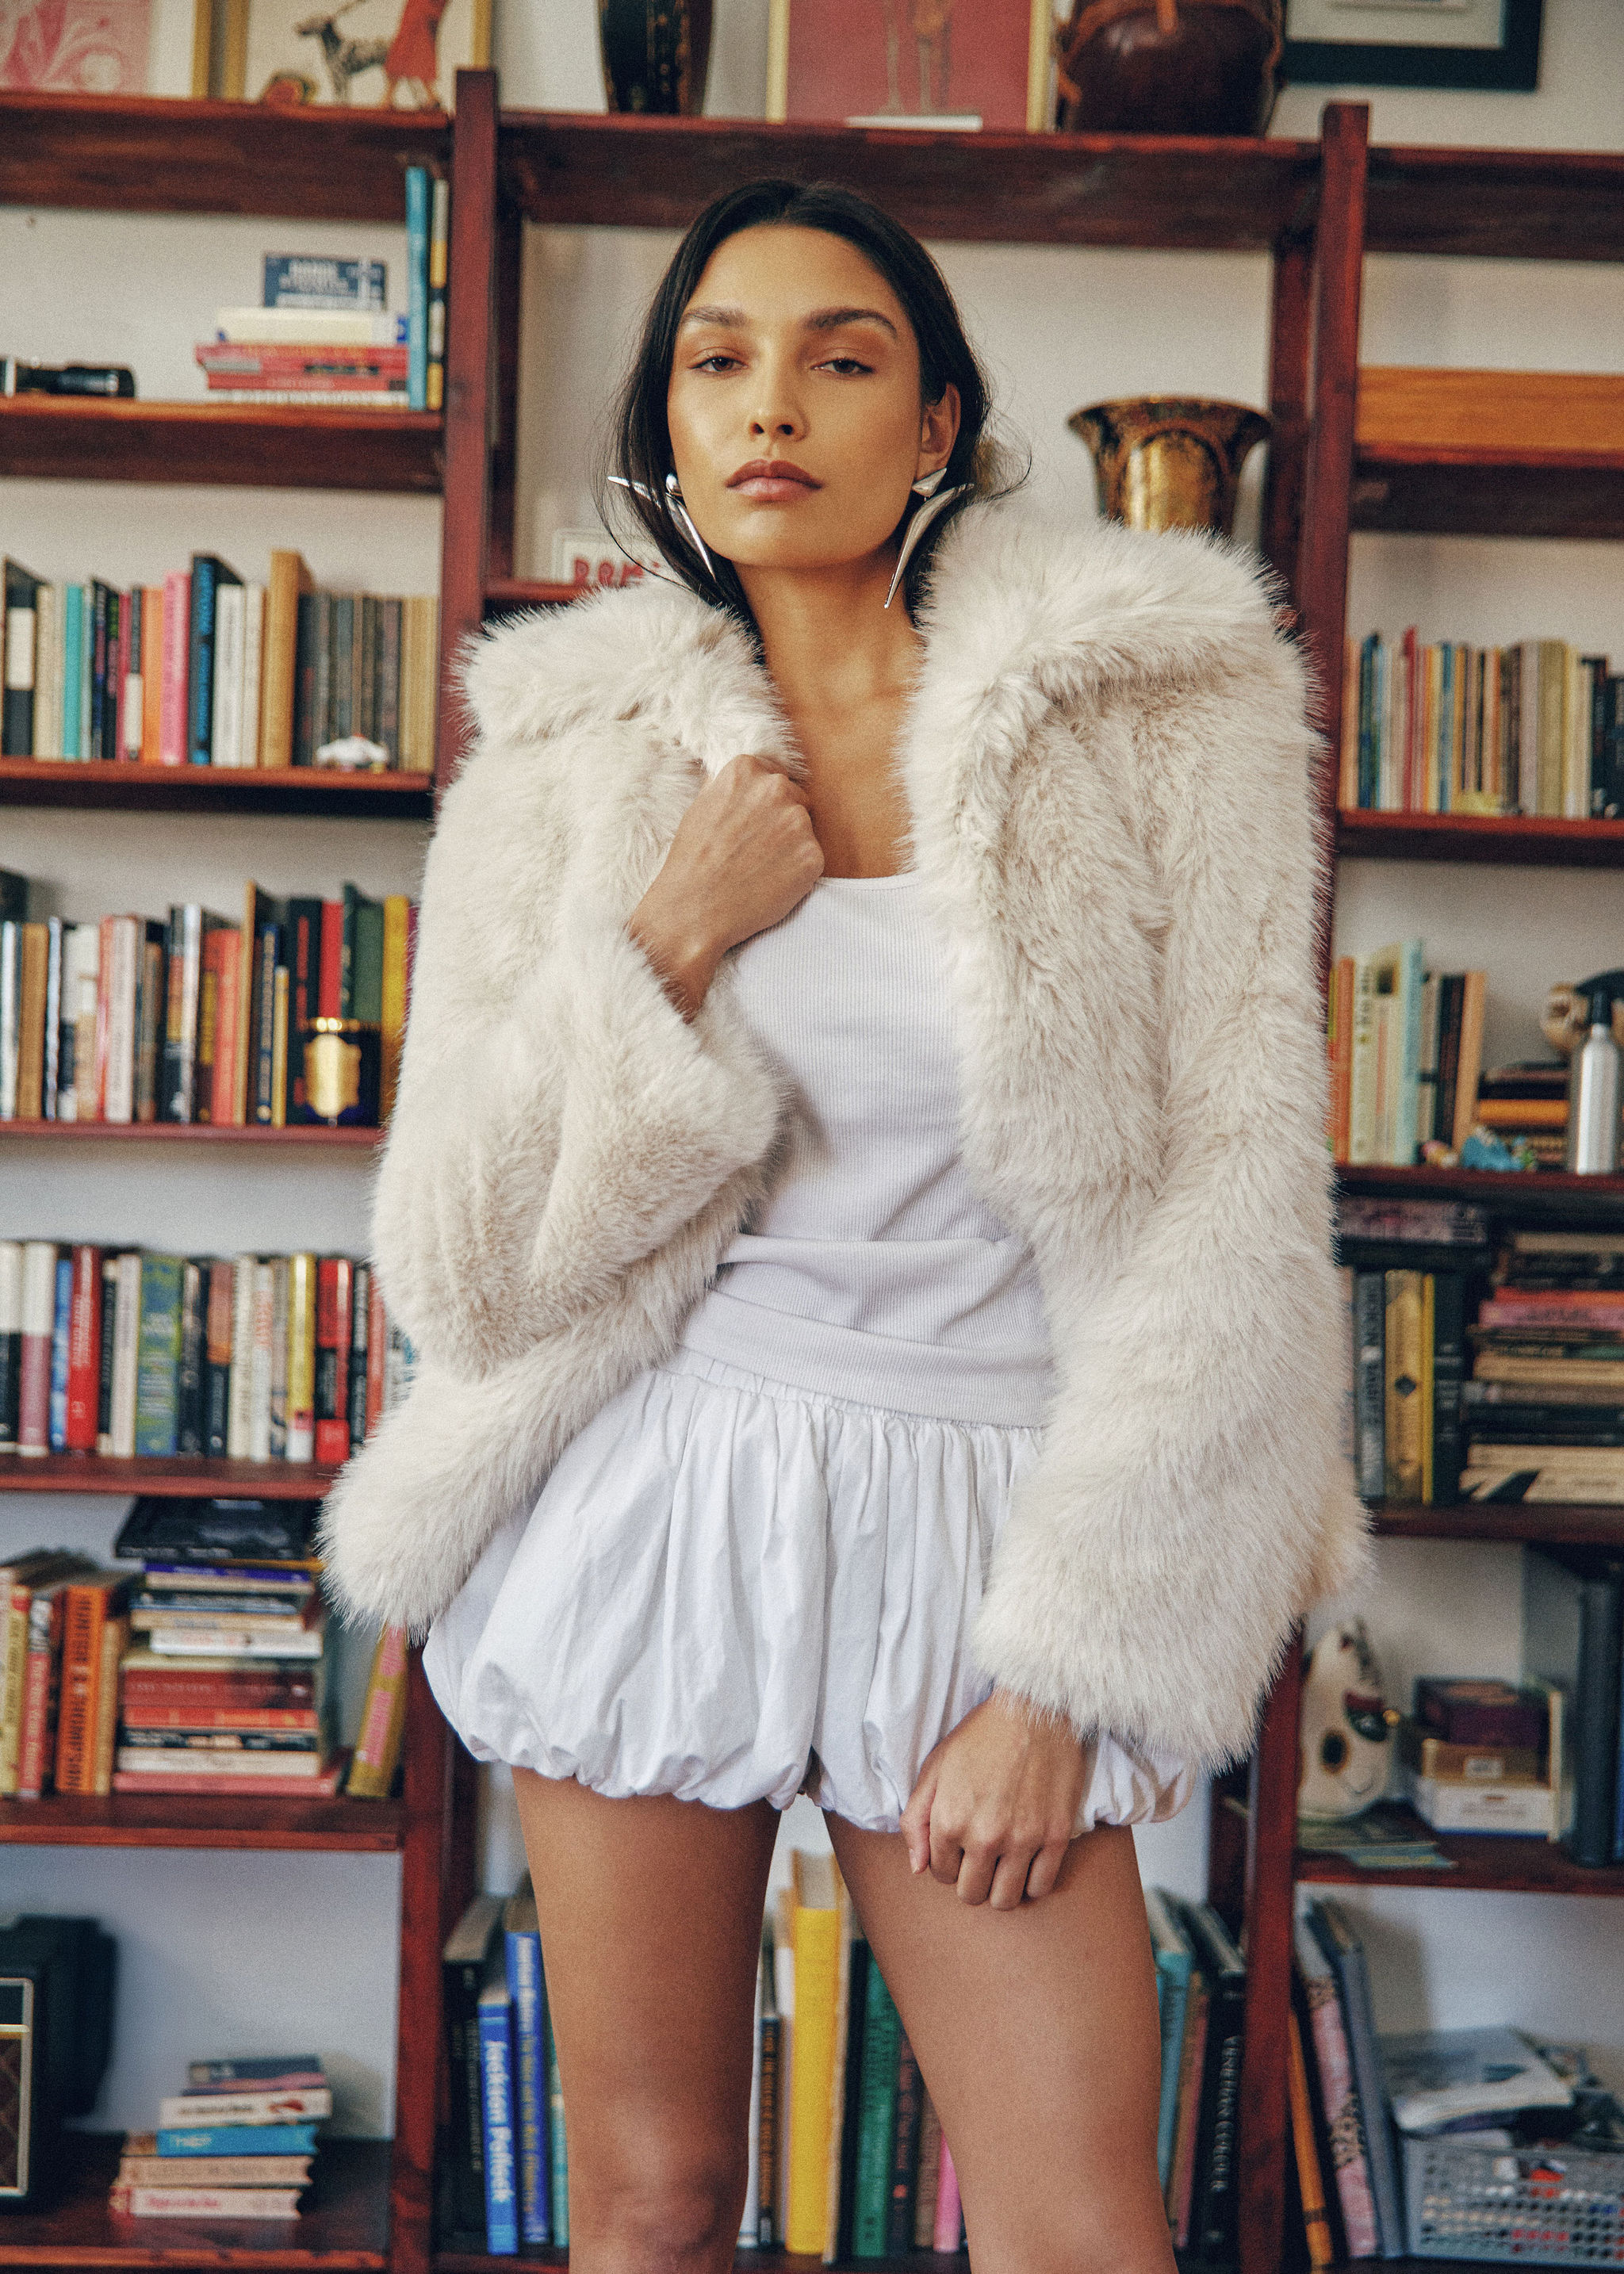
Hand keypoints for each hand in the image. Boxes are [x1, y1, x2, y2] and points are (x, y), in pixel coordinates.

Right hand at [628, 752, 823, 1018]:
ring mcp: (797, 822)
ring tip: (759, 869)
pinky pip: (811, 859)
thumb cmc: (692, 862)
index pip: (772, 775)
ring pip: (804, 829)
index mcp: (745, 770)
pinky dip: (797, 873)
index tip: (752, 824)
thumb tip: (749, 777)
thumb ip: (730, 787)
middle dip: (781, 821)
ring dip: (790, 846)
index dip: (763, 804)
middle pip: (794, 798)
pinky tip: (770, 883)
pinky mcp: (812, 856)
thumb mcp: (701, 806)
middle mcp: (775, 788)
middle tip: (755, 850)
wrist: (694, 910)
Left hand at [901, 1689, 1089, 1909]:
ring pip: (1006, 1900)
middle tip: (978, 1860)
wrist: (1033, 1711)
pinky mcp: (1056, 1836)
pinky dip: (1031, 1885)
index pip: (940, 1873)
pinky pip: (1042, 1887)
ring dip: (1000, 1890)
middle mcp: (984, 1837)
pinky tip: (1027, 1865)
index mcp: (949, 1821)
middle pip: (971, 1894)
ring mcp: (1023, 1839)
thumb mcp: (934, 1769)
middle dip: (970, 1881)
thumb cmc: (980, 1737)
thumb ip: (916, 1820)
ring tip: (1001, 1868)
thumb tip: (917, 1869)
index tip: (957, 1846)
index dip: (946, 1862)